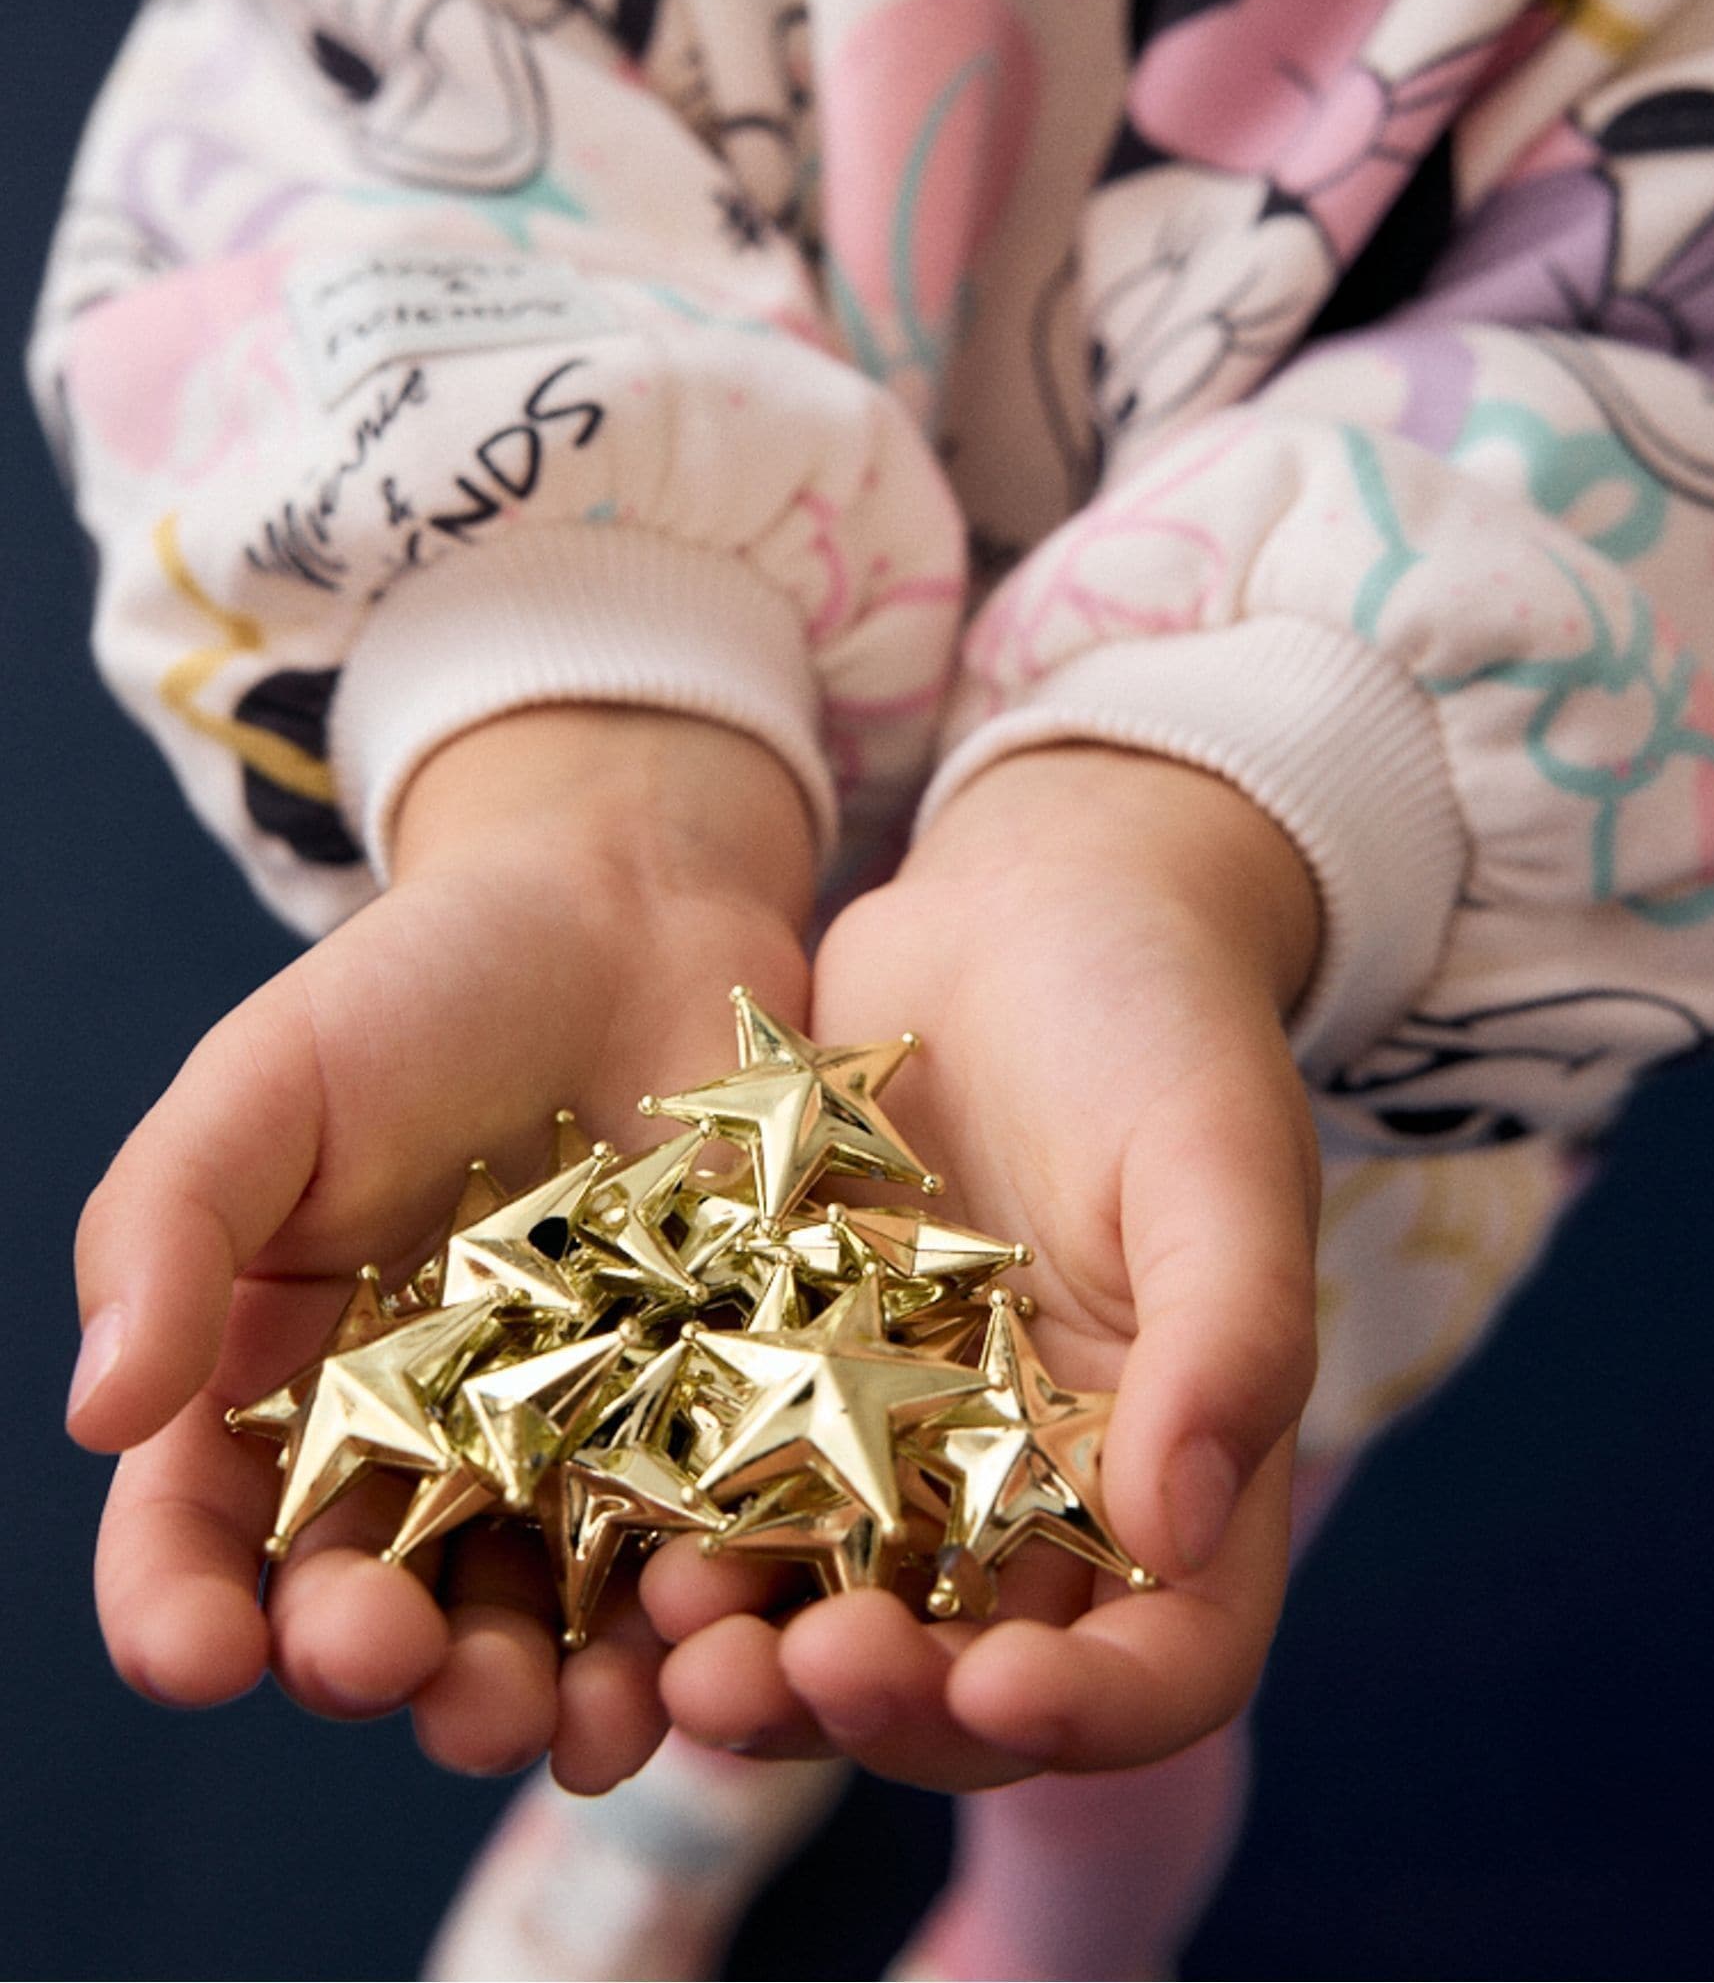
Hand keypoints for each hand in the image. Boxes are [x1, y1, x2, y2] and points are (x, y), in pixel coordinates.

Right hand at [67, 703, 814, 1790]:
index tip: (197, 1655)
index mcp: (275, 1387)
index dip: (181, 1613)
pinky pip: (694, 1557)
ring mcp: (565, 1452)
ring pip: (535, 1625)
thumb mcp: (263, 1084)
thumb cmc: (418, 986)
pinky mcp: (707, 1426)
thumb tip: (96, 1414)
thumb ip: (166, 1231)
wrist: (629, 904)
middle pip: (370, 1612)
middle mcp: (413, 1452)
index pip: (195, 1536)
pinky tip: (697, 1642)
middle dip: (373, 1667)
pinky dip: (691, 1624)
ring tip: (553, 1718)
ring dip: (534, 1699)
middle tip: (391, 1663)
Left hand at [645, 744, 1321, 1786]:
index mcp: (1175, 1470)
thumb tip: (1184, 1530)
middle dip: (885, 1705)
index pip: (1163, 1660)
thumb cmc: (1162, 1020)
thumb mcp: (1215, 1158)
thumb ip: (1225, 1336)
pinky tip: (614, 1534)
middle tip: (790, 1681)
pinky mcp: (787, 1380)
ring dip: (762, 1659)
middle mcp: (1039, 1496)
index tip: (994, 1694)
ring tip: (680, 1646)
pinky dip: (683, 1535)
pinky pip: (734, 1492)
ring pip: (835, 1612)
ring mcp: (905, 1450)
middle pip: (973, 1674)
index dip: (1087, 1712)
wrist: (1030, 903)